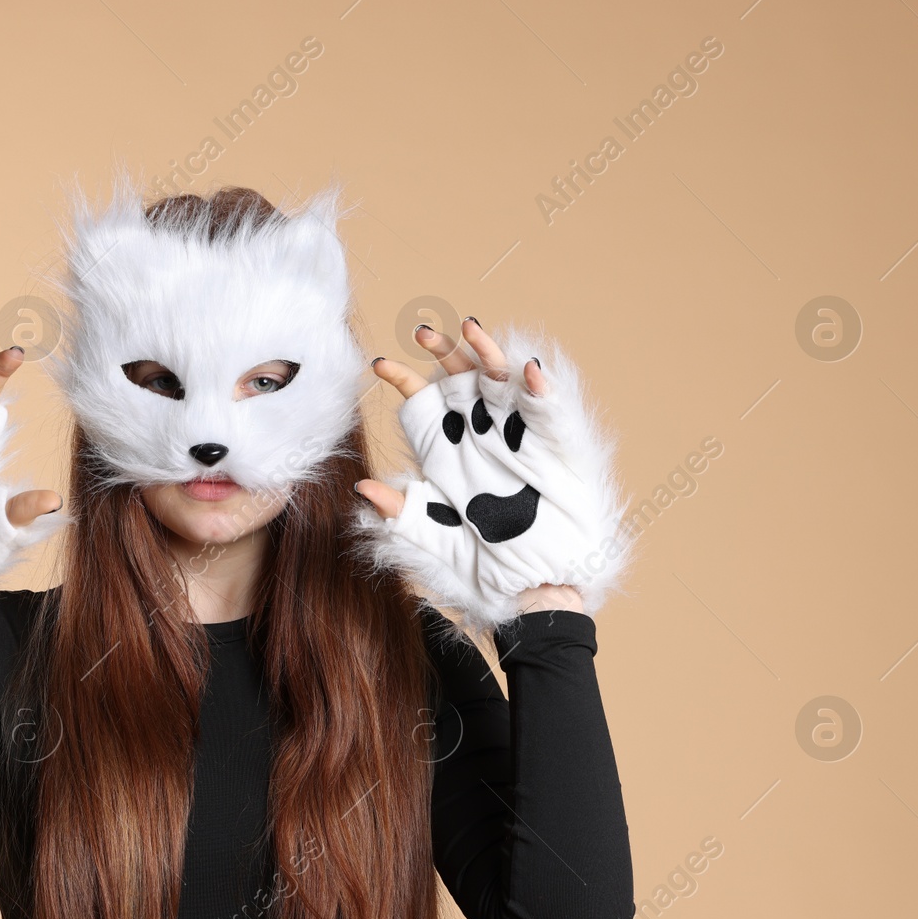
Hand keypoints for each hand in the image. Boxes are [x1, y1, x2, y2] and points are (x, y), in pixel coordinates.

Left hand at [354, 317, 629, 628]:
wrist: (537, 590)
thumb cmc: (488, 564)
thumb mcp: (435, 539)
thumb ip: (401, 514)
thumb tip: (361, 488)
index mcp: (448, 450)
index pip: (423, 402)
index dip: (403, 379)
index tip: (378, 365)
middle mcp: (480, 434)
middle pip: (460, 378)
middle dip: (442, 351)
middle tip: (422, 333)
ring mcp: (518, 436)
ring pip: (502, 380)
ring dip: (488, 353)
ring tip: (471, 328)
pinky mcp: (555, 448)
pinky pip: (547, 410)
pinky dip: (540, 389)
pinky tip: (528, 372)